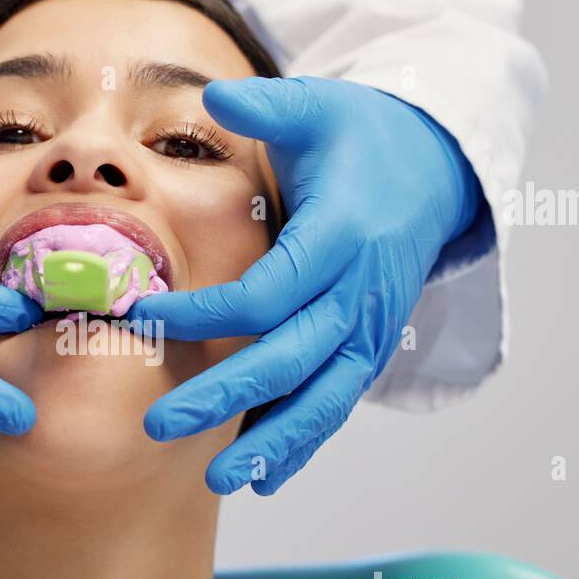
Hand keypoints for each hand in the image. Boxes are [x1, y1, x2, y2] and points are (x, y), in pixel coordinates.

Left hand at [131, 77, 481, 494]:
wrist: (435, 167)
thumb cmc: (363, 136)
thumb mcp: (320, 105)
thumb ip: (268, 108)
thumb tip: (213, 97)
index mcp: (343, 234)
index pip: (269, 291)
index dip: (206, 313)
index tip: (143, 316)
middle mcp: (362, 290)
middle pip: (291, 357)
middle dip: (225, 396)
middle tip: (158, 425)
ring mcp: (372, 326)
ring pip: (324, 397)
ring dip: (272, 443)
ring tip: (218, 481)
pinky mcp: (370, 346)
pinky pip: (337, 402)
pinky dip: (303, 442)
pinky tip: (263, 478)